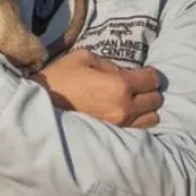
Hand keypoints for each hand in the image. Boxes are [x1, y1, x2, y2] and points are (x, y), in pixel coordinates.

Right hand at [32, 49, 162, 127]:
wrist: (40, 108)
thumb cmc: (60, 78)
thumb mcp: (84, 58)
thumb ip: (109, 64)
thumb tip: (122, 72)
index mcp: (120, 85)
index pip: (152, 79)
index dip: (149, 74)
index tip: (143, 73)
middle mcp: (125, 108)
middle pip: (156, 100)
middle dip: (148, 91)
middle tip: (136, 86)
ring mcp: (120, 126)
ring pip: (152, 118)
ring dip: (145, 109)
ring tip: (132, 102)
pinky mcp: (114, 137)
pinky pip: (139, 130)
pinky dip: (137, 122)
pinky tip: (124, 114)